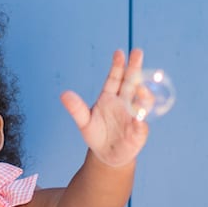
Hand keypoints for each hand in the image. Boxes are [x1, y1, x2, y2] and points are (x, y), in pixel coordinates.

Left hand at [59, 48, 151, 167]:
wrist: (107, 155)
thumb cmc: (96, 135)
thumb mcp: (84, 122)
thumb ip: (76, 108)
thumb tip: (64, 94)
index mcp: (110, 97)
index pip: (115, 78)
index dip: (117, 65)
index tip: (118, 53)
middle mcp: (125, 102)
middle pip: (131, 82)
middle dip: (135, 67)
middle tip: (137, 52)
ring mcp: (134, 115)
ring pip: (142, 100)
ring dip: (143, 93)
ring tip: (141, 89)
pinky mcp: (139, 131)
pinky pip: (142, 125)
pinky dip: (141, 121)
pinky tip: (140, 119)